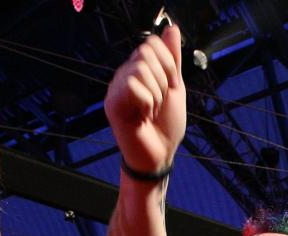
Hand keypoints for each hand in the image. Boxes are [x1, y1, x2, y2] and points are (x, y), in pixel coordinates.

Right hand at [104, 24, 185, 174]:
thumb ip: (172, 59)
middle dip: (163, 79)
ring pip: (140, 68)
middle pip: (146, 52)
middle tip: (159, 102)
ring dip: (155, 93)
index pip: (153, 44)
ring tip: (151, 110)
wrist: (160, 154)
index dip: (168, 65)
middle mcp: (124, 75)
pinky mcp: (112, 103)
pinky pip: (133, 86)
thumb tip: (171, 29)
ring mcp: (116, 88)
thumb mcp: (175, 87)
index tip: (168, 88)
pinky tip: (142, 116)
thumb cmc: (166, 125)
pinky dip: (147, 102)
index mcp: (139, 70)